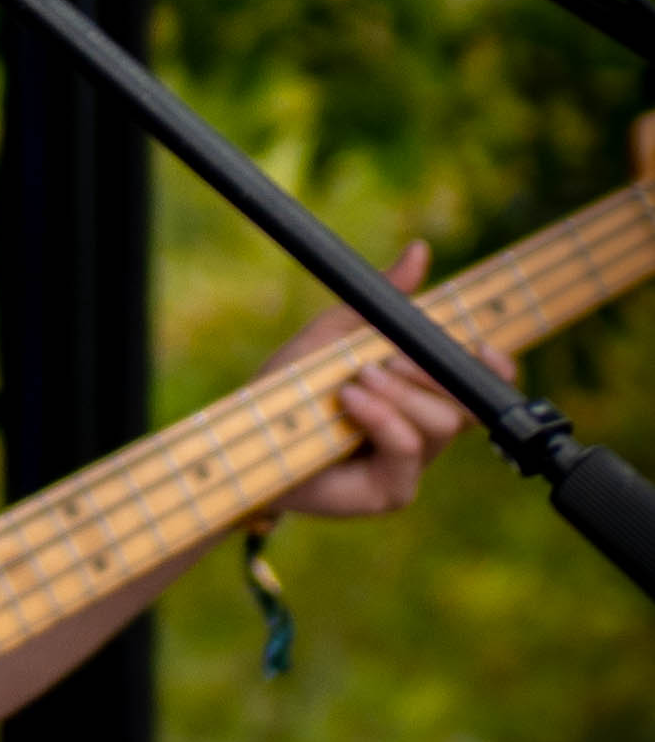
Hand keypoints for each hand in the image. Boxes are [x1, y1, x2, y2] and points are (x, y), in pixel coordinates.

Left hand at [264, 239, 479, 519]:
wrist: (248, 437)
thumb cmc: (291, 387)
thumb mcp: (335, 333)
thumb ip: (380, 299)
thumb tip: (420, 251)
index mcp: (419, 392)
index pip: (478, 383)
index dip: (492, 366)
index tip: (482, 345)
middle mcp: (424, 429)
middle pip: (464, 402)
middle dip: (429, 373)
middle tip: (383, 360)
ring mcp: (411, 464)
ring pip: (440, 423)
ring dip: (398, 394)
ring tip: (354, 381)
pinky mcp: (392, 490)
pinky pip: (409, 450)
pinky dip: (383, 419)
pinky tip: (350, 401)